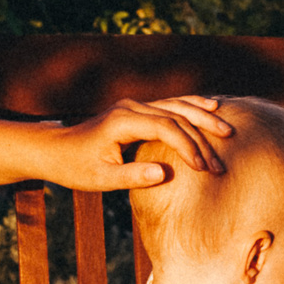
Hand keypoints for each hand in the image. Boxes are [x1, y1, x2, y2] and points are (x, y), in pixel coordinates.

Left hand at [51, 95, 234, 189]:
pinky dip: (192, 107)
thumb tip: (164, 174)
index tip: (202, 168)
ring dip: (203, 117)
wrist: (55, 149)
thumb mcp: (100, 179)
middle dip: (202, 136)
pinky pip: (170, 105)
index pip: (165, 127)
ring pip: (177, 105)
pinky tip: (212, 107)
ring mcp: (135, 106)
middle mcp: (131, 107)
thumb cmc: (75, 166)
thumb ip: (132, 176)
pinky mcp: (137, 110)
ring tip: (228, 129)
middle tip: (222, 160)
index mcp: (122, 121)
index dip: (187, 146)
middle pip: (176, 114)